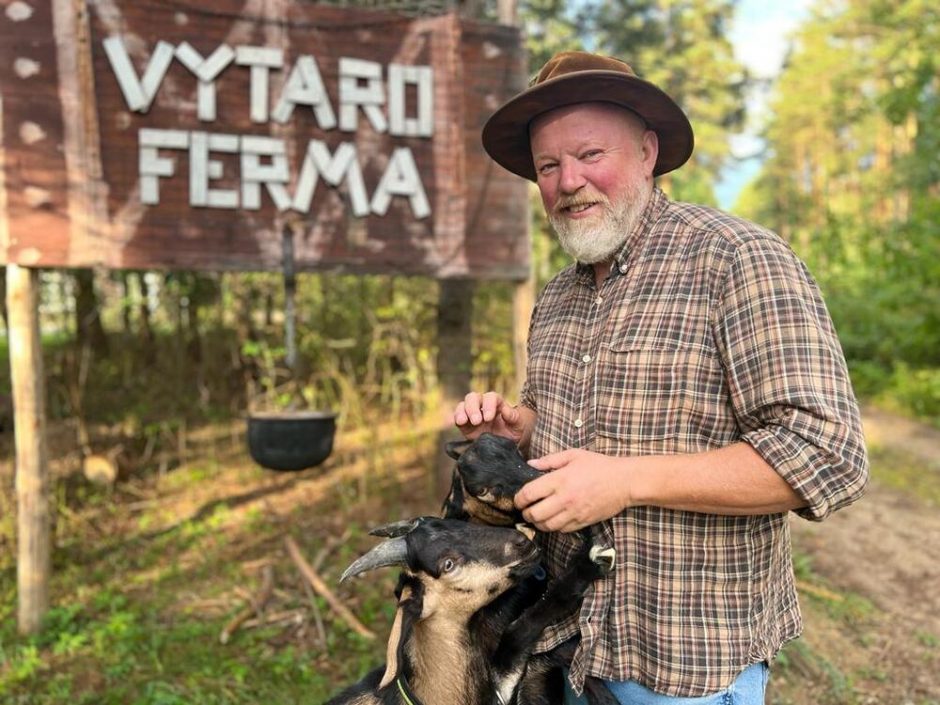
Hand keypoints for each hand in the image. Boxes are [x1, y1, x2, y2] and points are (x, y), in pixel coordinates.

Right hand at [453, 391, 533, 445]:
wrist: (506, 444)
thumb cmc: (514, 430)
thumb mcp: (518, 425)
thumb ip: (513, 417)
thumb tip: (504, 410)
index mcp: (496, 403)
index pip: (490, 397)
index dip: (488, 405)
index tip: (489, 418)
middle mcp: (482, 405)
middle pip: (473, 397)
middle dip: (473, 408)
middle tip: (476, 421)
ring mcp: (472, 414)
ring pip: (463, 405)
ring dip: (462, 412)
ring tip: (463, 421)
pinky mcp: (465, 425)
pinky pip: (457, 417)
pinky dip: (456, 418)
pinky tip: (459, 423)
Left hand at [515, 449, 630, 532]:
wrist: (624, 482)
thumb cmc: (599, 465)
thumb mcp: (573, 455)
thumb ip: (550, 460)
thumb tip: (530, 464)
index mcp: (559, 480)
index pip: (529, 494)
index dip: (519, 499)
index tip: (518, 499)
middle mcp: (564, 499)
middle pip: (534, 514)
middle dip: (526, 513)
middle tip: (525, 509)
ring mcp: (573, 513)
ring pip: (546, 526)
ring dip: (538, 523)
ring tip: (537, 516)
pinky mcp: (582, 522)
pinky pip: (561, 530)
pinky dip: (553, 527)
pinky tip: (553, 520)